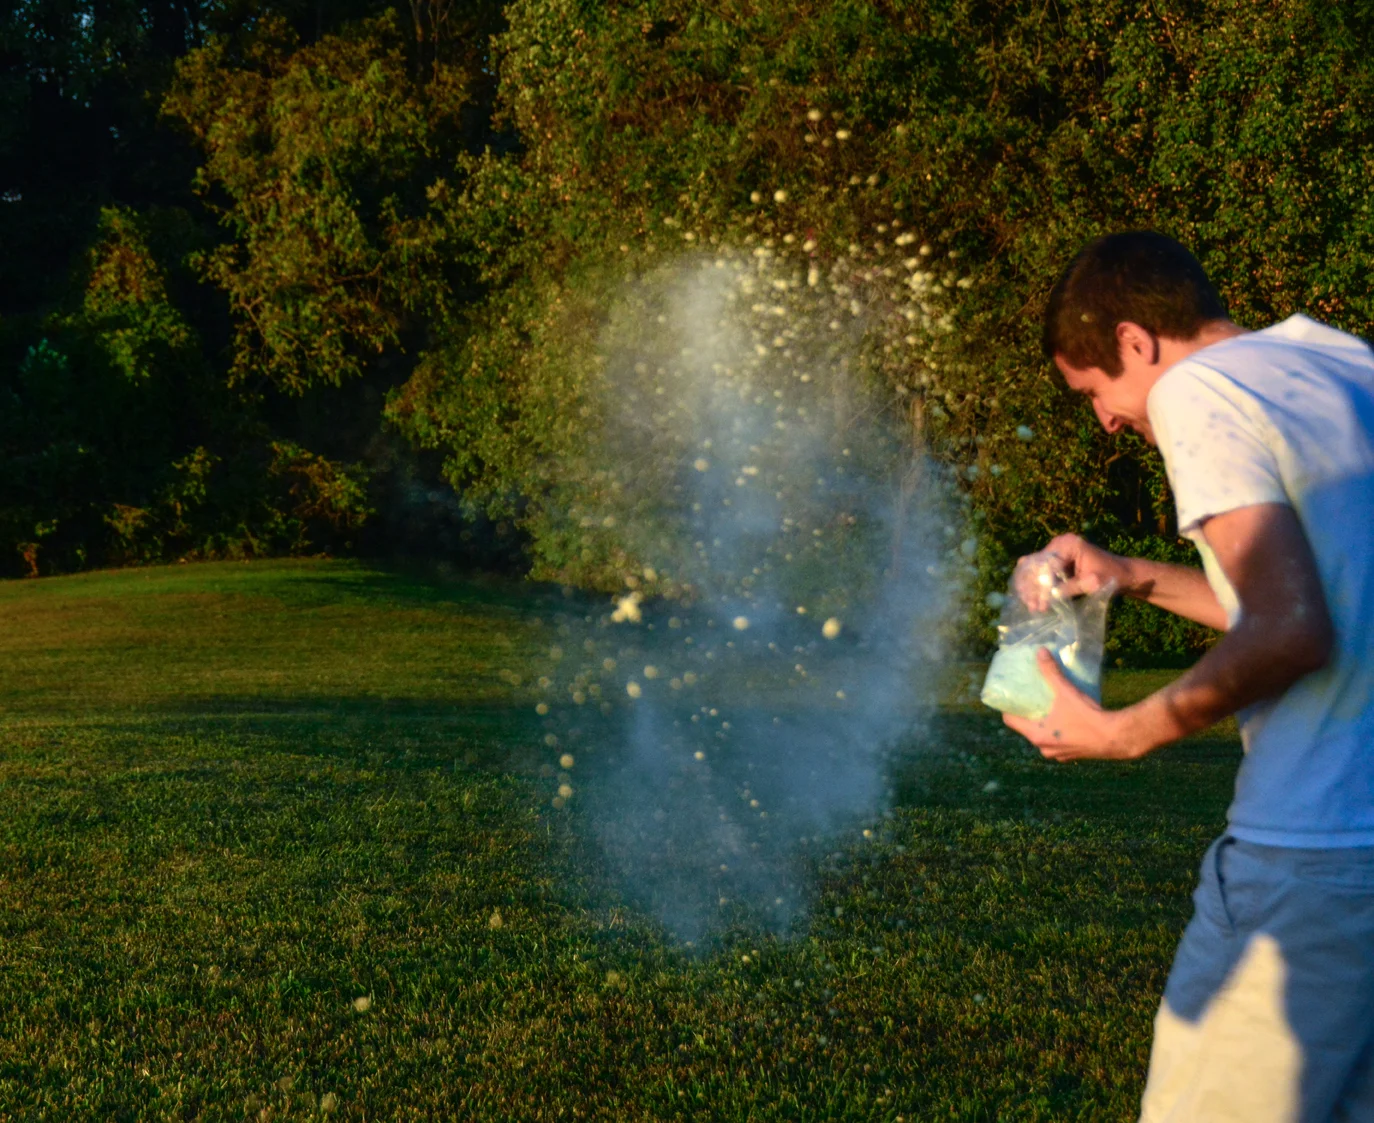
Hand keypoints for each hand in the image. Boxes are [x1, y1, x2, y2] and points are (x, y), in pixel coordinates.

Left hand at [1001, 649, 1144, 761]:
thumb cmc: (1086, 717)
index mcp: (1036, 735)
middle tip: (1032, 697)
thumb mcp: (1065, 692)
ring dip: (1045, 724)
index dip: (1009, 707)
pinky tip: (1068, 720)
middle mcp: (1044, 748)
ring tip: (1050, 707)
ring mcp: (1059, 755)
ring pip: (1044, 736)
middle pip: (1027, 728)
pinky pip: (1059, 743)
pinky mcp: (1073, 756)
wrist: (1116, 738)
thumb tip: (1040, 652)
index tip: (1013, 696)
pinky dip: (1059, 732)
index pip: (1010, 721)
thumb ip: (1051, 672)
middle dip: (1029, 714)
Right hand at [1013, 534, 1129, 611]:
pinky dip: (1035, 586)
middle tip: (1032, 607)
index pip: (1047, 564)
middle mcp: (1058, 544)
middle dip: (1033, 587)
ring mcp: (1055, 552)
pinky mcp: (1055, 561)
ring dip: (1031, 588)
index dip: (1042, 585)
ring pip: (1034, 570)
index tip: (1041, 605)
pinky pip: (1039, 573)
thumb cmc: (1111, 576)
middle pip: (1036, 565)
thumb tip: (1048, 598)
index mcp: (1068, 544)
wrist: (1123, 574)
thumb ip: (1070, 588)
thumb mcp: (1093, 583)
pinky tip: (1032, 600)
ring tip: (1031, 606)